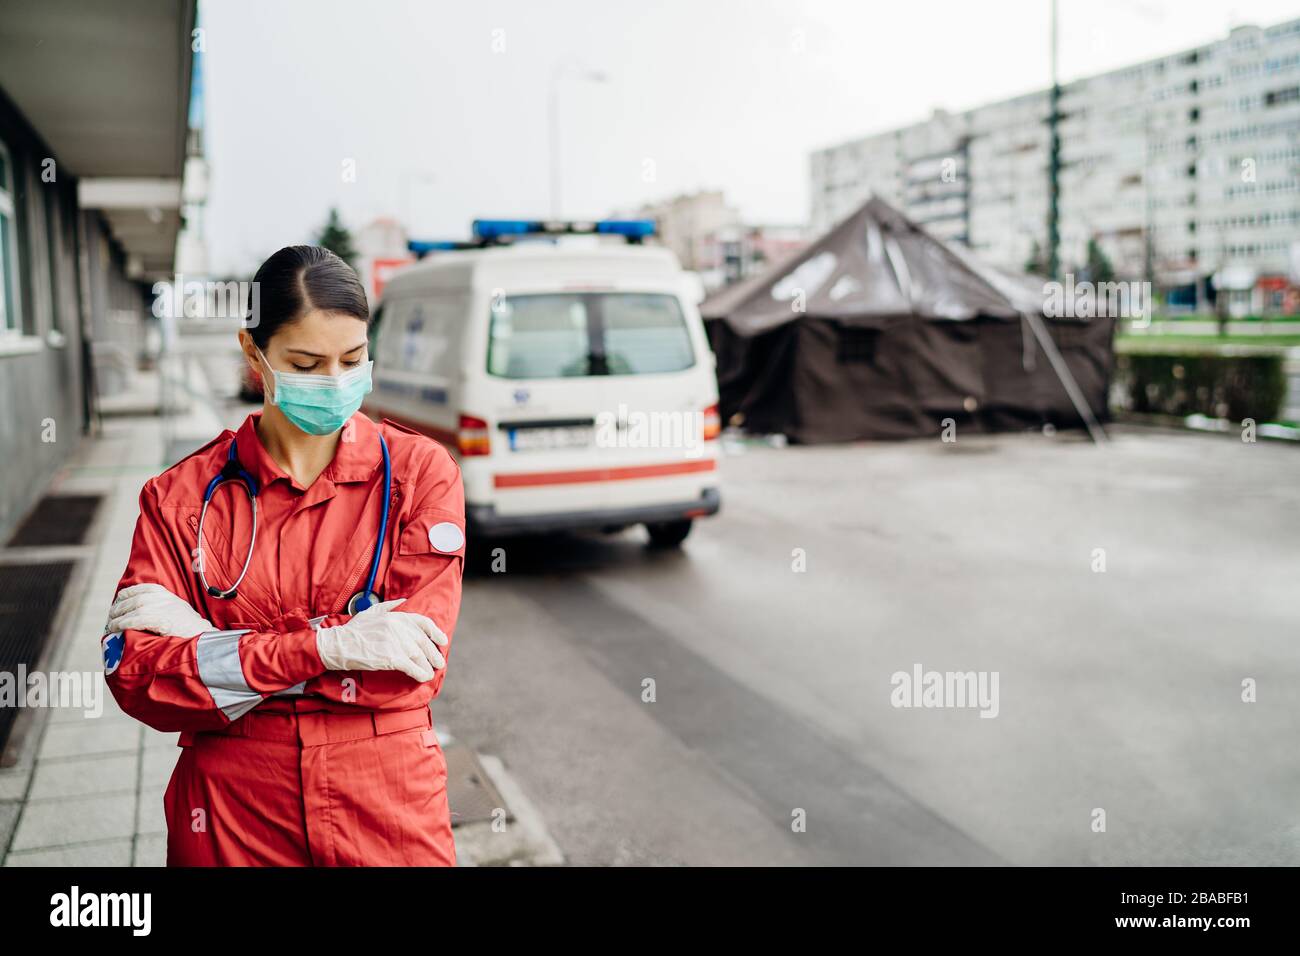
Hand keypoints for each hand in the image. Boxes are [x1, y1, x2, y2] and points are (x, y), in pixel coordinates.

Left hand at [106, 583, 213, 637]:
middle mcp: (166, 600)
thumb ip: (163, 609)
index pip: (145, 588)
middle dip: (120, 607)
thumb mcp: (178, 613)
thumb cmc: (191, 631)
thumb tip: (142, 615)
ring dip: (119, 617)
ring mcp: (165, 610)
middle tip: (112, 616)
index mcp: (169, 596)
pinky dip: (125, 623)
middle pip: (136, 599)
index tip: (119, 599)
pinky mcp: (163, 621)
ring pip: (135, 608)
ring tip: (112, 625)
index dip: (129, 593)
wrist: (205, 639)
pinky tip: (118, 628)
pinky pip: (138, 619)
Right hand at [315, 598, 447, 681]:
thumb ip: (389, 606)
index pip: (423, 622)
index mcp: (395, 616)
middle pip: (423, 641)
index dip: (435, 632)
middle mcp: (398, 627)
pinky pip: (411, 666)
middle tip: (439, 662)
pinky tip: (423, 677)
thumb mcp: (371, 611)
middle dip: (433, 654)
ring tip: (431, 672)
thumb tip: (403, 601)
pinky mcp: (390, 657)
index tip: (442, 641)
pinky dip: (419, 673)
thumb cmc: (352, 631)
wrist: (337, 645)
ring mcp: (395, 642)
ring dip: (427, 666)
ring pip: (419, 655)